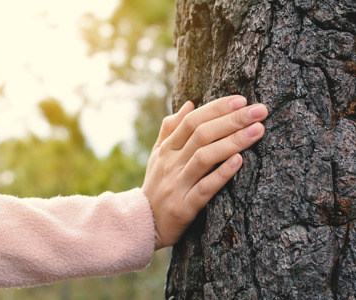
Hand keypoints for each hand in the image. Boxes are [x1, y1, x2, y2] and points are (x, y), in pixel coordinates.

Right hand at [142, 95, 267, 249]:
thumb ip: (170, 128)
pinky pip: (205, 188)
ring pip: (205, 158)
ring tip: (257, 130)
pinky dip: (222, 174)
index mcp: (167, 149)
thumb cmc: (156, 184)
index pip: (191, 121)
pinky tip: (239, 161)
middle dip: (232, 120)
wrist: (143, 222)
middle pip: (202, 135)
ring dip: (232, 142)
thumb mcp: (157, 154)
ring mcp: (177, 184)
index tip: (240, 100)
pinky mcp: (184, 206)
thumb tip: (189, 104)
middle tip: (259, 110)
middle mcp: (171, 163)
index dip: (216, 108)